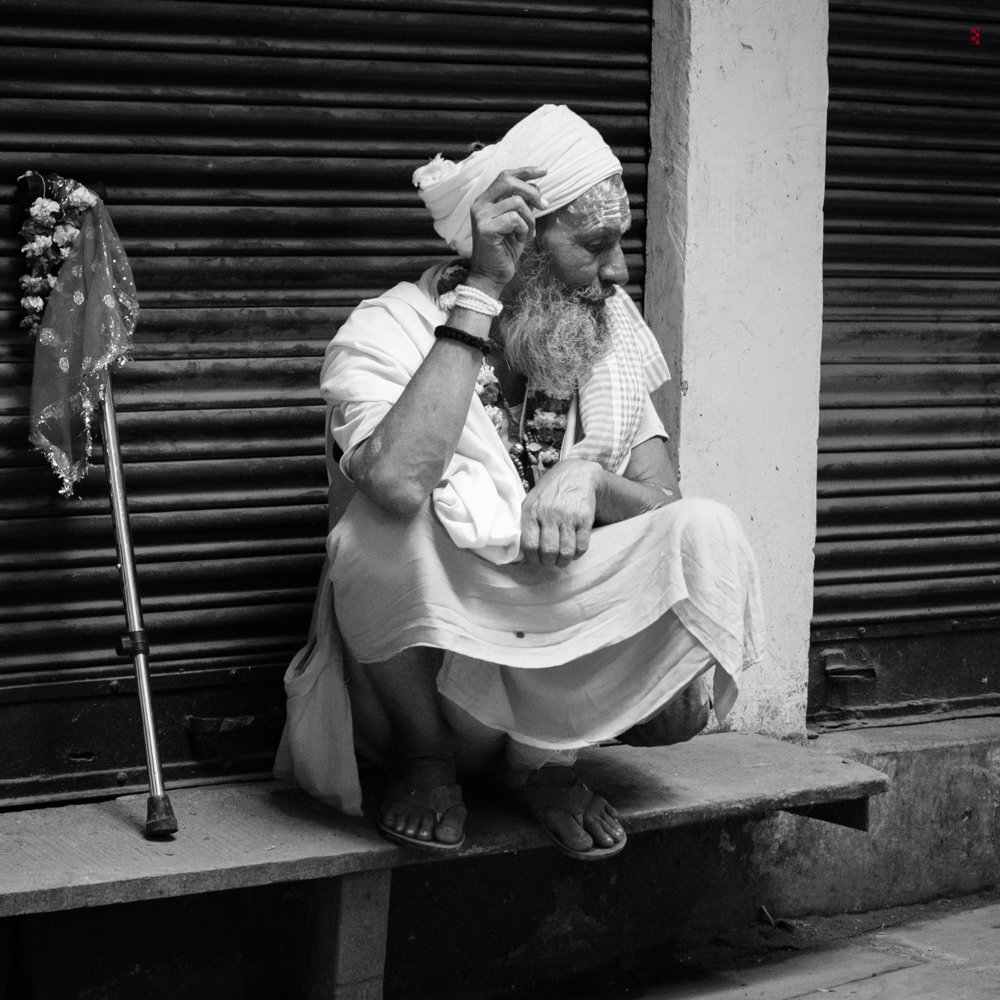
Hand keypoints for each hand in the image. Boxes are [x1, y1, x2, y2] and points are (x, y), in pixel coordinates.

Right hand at [468, 167, 547, 294]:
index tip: (544, 171)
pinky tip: (520, 241)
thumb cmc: (505, 250)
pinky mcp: (486, 229)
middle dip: (531, 192)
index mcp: (485, 200)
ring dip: (530, 219)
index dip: (525, 171)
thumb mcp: (517, 222)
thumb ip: (522, 204)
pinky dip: (524, 230)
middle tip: (544, 206)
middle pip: (509, 182)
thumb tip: (536, 187)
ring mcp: (481, 216)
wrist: (492, 275)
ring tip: (527, 233)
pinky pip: (515, 219)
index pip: (505, 176)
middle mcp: (480, 205)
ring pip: (516, 203)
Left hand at [520, 459, 600, 567]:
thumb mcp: (530, 501)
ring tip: (561, 560)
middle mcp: (549, 514)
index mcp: (532, 511)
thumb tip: (519, 551)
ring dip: (563, 561)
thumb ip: (524, 523)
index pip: (529, 545)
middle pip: (548, 551)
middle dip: (548, 562)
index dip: (532, 558)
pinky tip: (573, 551)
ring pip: (566, 551)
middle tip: (549, 561)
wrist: (576, 474)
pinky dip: (577, 554)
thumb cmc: (549, 493)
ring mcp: (568, 516)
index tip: (535, 560)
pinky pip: (582, 546)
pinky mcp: (585, 518)